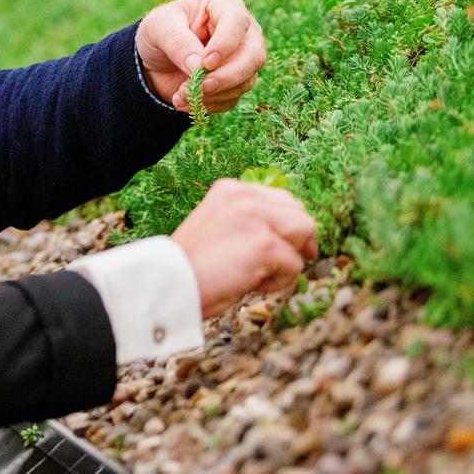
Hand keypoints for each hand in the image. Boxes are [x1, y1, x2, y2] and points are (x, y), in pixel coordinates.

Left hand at [137, 0, 267, 113]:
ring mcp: (243, 59)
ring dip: (213, 94)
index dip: (225, 44)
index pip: (237, 22)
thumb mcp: (158, 27)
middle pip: (253, 56)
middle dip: (227, 76)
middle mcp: (242, 32)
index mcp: (224, 6)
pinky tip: (185, 102)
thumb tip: (198, 66)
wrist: (155, 58)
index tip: (206, 63)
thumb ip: (177, 42)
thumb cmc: (160, 31)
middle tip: (200, 87)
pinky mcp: (236, 82)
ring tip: (180, 96)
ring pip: (246, 81)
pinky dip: (209, 104)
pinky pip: (232, 98)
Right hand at [170, 180, 318, 318]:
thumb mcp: (220, 226)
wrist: (169, 283)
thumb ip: (249, 219)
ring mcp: (256, 218)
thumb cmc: (193, 264)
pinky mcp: (264, 245)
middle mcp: (245, 196)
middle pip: (299, 213)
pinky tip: (252, 284)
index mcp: (231, 189)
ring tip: (262, 274)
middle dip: (296, 241)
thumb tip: (292, 232)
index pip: (282, 199)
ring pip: (304, 233)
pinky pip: (295, 265)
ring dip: (290, 258)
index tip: (286, 246)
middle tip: (279, 265)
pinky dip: (279, 282)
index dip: (290, 225)